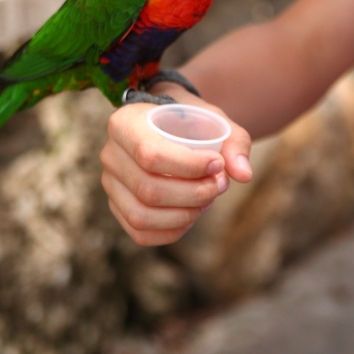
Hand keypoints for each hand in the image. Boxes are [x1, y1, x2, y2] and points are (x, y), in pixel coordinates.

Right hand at [100, 90, 253, 245]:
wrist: (168, 125)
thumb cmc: (191, 121)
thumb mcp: (215, 120)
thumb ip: (234, 142)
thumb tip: (243, 175)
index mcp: (125, 123)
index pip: (150, 155)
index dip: (189, 166)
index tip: (217, 164)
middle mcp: (110, 154)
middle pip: (148, 189)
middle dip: (193, 193)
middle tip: (220, 184)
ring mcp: (110, 183)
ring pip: (142, 215)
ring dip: (184, 215)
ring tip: (208, 200)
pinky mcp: (117, 206)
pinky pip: (139, 232)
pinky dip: (171, 231)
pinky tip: (192, 215)